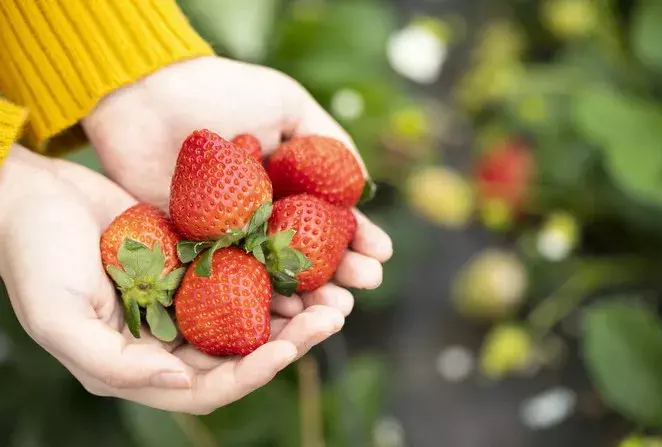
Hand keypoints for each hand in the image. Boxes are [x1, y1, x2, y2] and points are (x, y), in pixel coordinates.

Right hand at [0, 146, 345, 413]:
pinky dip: (272, 272)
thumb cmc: (33, 254)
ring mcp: (184, 300)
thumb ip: (115, 363)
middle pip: (242, 352)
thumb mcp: (58, 317)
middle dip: (290, 340)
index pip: (209, 386)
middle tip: (332, 315)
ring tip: (335, 292)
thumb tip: (183, 379)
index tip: (290, 349)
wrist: (32, 192)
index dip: (252, 372)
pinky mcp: (193, 263)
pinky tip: (302, 261)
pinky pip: (241, 273)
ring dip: (292, 308)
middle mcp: (168, 338)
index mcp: (139, 364)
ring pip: (250, 314)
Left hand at [83, 56, 392, 316]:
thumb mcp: (288, 103)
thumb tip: (364, 187)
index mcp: (288, 185)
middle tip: (366, 283)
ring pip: (275, 275)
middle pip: (309, 253)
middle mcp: (263, 215)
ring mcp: (230, 236)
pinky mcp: (194, 250)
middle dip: (342, 272)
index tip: (381, 252)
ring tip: (337, 308)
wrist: (150, 95)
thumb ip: (328, 141)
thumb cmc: (221, 91)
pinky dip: (260, 299)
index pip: (329, 218)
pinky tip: (288, 309)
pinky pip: (232, 281)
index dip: (358, 237)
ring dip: (310, 295)